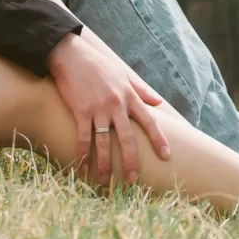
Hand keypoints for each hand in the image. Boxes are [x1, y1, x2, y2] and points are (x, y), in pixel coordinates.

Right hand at [45, 32, 171, 186]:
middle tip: (132, 180)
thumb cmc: (99, 65)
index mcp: (129, 96)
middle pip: (127, 138)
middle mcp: (117, 105)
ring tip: (104, 182)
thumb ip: (142, 89)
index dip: (158, 139)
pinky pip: (83, 137)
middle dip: (130, 161)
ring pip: (104, 143)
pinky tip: (82, 168)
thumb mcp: (124, 74)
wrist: (72, 56)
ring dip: (104, 164)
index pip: (149, 121)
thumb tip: (159, 101)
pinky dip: (83, 154)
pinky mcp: (80, 111)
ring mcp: (98, 109)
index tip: (166, 155)